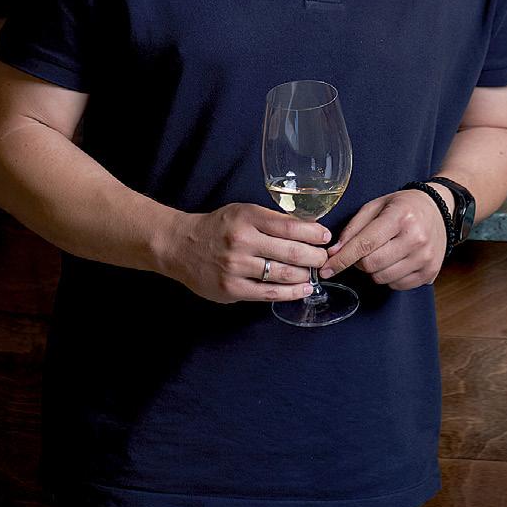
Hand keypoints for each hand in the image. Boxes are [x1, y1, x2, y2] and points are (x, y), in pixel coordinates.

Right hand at [164, 203, 330, 303]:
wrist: (181, 246)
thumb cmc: (218, 227)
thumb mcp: (243, 212)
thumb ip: (271, 221)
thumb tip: (307, 231)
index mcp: (247, 218)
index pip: (290, 226)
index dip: (313, 233)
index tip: (326, 237)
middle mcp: (242, 241)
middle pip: (290, 252)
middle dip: (314, 256)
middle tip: (324, 258)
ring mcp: (236, 267)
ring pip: (282, 274)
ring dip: (305, 275)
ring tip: (315, 273)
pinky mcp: (232, 289)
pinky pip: (268, 294)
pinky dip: (290, 293)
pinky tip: (302, 290)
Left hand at [320, 190, 446, 290]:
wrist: (439, 211)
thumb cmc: (404, 207)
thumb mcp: (376, 206)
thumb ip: (354, 228)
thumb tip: (334, 252)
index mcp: (400, 217)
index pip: (365, 244)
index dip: (342, 259)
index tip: (326, 269)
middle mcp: (416, 238)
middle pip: (371, 264)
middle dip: (359, 262)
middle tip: (363, 250)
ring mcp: (425, 257)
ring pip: (382, 278)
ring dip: (374, 270)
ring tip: (382, 253)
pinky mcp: (430, 272)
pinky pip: (397, 285)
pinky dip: (389, 276)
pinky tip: (395, 261)